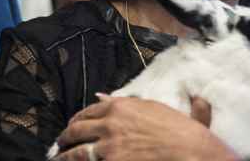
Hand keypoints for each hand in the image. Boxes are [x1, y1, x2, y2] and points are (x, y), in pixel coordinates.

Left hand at [53, 94, 238, 160]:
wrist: (191, 151)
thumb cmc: (182, 131)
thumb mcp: (157, 108)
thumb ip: (130, 102)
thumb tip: (104, 95)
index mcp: (121, 107)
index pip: (89, 111)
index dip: (78, 120)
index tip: (73, 126)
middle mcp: (110, 123)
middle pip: (77, 130)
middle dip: (65, 138)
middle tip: (60, 144)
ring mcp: (108, 146)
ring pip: (76, 151)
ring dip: (64, 156)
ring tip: (58, 159)